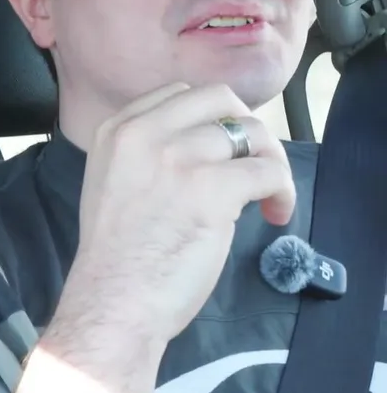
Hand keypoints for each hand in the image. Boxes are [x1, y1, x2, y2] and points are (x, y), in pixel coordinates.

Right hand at [64, 82, 295, 344]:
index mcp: (115, 131)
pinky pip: (267, 171)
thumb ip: (143, 155)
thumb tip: (201, 148)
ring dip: (270, 162)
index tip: (221, 148)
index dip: (210, 116)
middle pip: (217, 98)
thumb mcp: (110, 183)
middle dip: (245, 125)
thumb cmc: (113, 257)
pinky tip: (273, 213)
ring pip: (250, 133)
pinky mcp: (211, 187)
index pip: (177, 94)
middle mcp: (144, 133)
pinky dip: (281, 191)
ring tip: (268, 196)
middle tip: (252, 160)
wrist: (113, 299)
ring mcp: (178, 157)